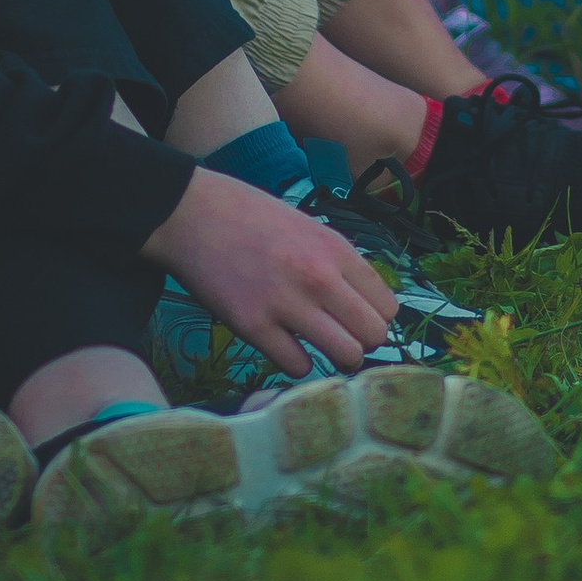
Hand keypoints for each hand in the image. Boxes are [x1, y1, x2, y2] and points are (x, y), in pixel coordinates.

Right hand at [142, 167, 395, 377]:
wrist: (194, 213)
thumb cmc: (252, 218)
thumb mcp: (309, 228)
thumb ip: (338, 263)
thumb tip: (364, 305)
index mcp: (336, 249)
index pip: (387, 304)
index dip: (377, 319)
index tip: (360, 322)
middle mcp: (319, 276)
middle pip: (373, 334)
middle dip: (363, 344)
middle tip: (343, 340)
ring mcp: (286, 303)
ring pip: (345, 355)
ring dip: (336, 359)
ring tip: (320, 349)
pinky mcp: (252, 326)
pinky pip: (297, 366)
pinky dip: (296, 364)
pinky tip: (285, 347)